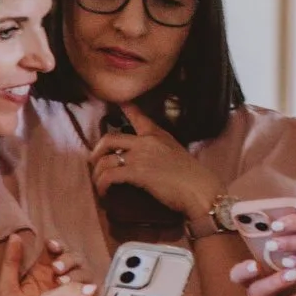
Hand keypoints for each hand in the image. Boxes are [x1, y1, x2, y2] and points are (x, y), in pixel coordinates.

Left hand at [0, 236, 80, 295]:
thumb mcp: (5, 290)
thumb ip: (10, 263)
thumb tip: (14, 235)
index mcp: (41, 275)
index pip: (56, 253)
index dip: (57, 247)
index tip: (52, 248)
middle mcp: (58, 284)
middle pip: (75, 262)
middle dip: (69, 261)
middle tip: (58, 270)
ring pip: (85, 277)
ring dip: (78, 276)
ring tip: (64, 283)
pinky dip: (89, 294)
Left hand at [89, 103, 221, 215]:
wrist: (200, 189)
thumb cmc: (193, 178)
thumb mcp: (177, 154)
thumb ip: (161, 151)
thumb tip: (150, 160)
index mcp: (158, 135)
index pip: (138, 117)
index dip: (126, 108)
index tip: (120, 103)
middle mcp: (146, 141)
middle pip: (109, 139)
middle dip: (96, 152)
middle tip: (94, 162)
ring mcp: (140, 156)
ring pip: (105, 160)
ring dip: (97, 174)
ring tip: (99, 184)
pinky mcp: (137, 172)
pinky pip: (109, 175)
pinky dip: (102, 185)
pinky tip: (104, 192)